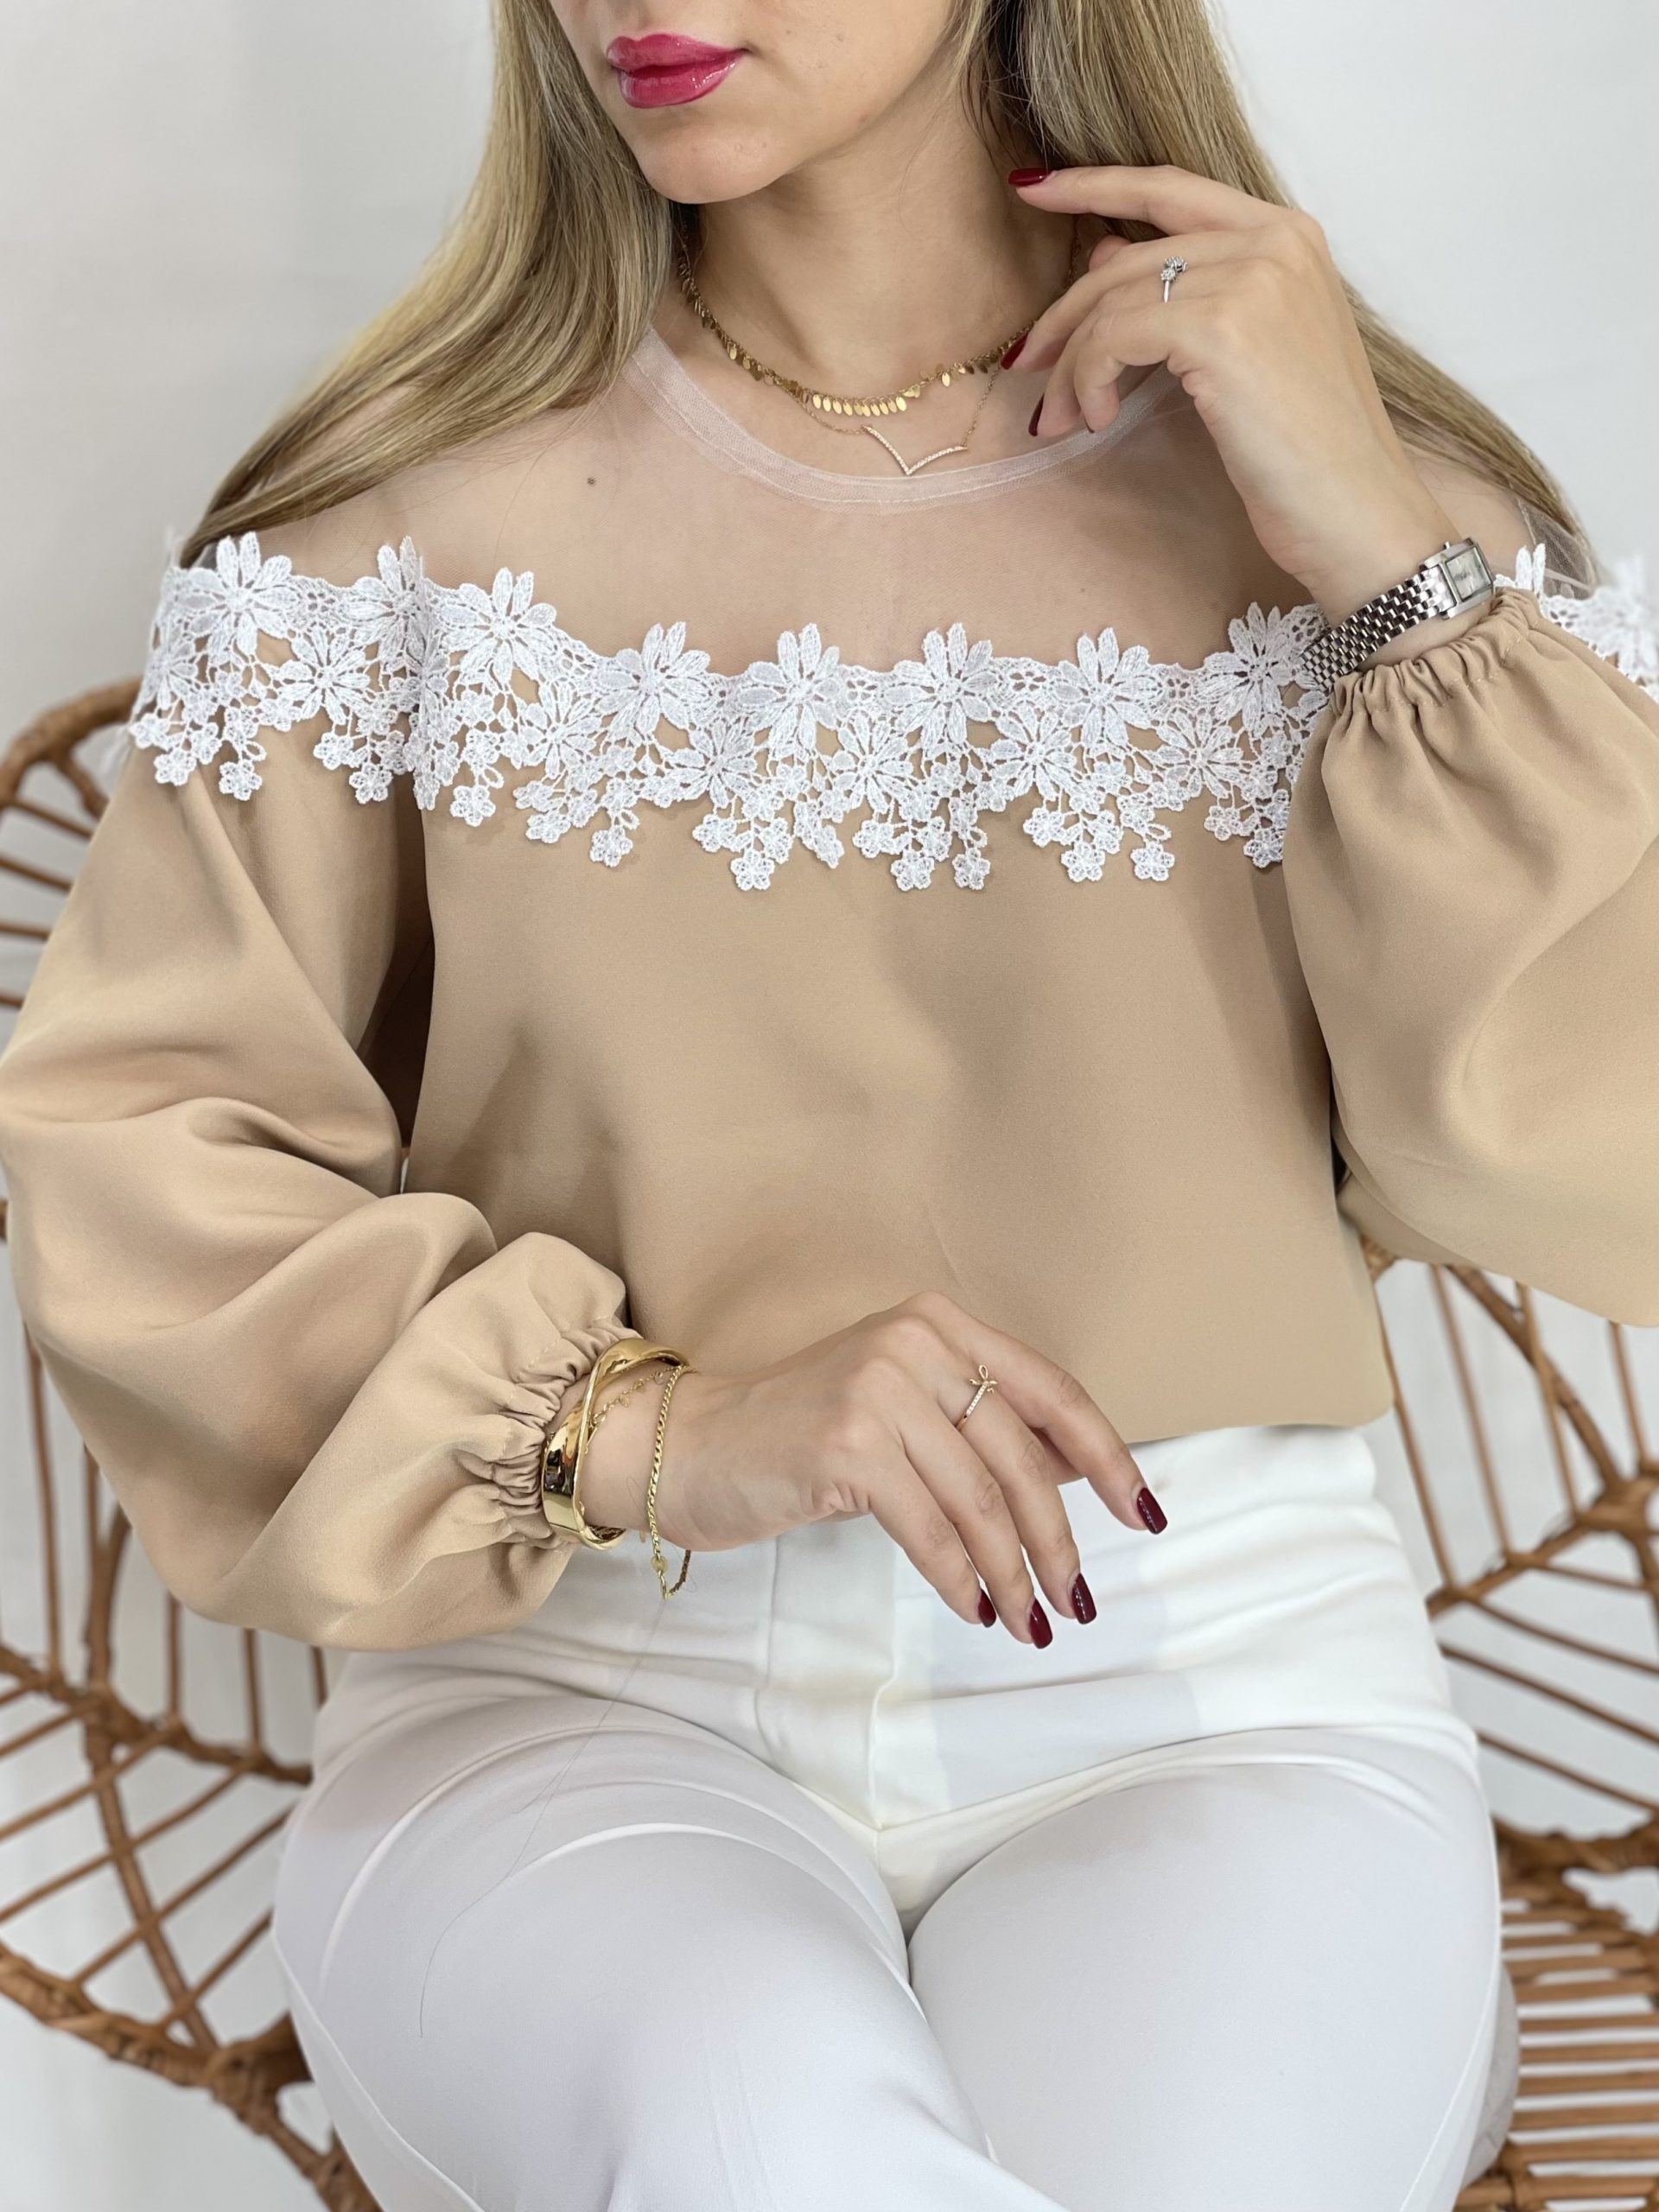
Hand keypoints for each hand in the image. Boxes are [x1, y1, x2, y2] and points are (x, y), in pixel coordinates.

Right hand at [572, 1292, 1159, 1645]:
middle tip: (1079, 1603)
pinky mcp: (846, 1445)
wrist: (690, 1445)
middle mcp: (915, 1342)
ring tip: (1033, 1623)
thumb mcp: (901, 1407)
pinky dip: (960, 1578)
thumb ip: (981, 1427)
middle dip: (1058, 1540)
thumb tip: (1082, 1473)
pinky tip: (976, 1609)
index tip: (1143, 1515)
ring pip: (981, 1500)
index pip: (1051, 1390)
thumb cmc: (800, 1437)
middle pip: (1021, 1456)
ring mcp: (879, 1390)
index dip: (1107, 1457)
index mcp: (940, 1325)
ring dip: (1015, 1573)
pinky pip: (930, 1529)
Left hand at [1005, 164, 1479, 632]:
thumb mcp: (1249, 354)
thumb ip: (1189, 295)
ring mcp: (1251, 280)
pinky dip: (1086, 381)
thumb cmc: (1308, 452)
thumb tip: (1108, 256)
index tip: (1034, 190)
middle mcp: (1274, 241)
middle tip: (1026, 364)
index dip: (1096, 184)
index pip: (1172, 187)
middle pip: (1128, 255)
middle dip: (1065, 315)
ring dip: (1069, 364)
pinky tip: (1096, 421)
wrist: (1359, 513)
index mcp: (1289, 235)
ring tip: (1059, 417)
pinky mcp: (1220, 331)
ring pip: (1111, 300)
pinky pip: (1113, 339)